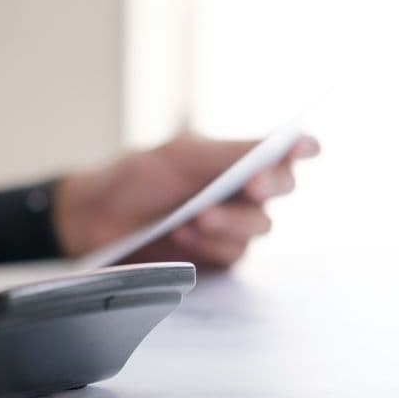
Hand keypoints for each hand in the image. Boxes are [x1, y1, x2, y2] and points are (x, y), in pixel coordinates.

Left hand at [53, 132, 318, 268]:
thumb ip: (233, 152)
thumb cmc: (133, 178)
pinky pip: (233, 255)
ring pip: (259, 227)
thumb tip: (287, 140)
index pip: (281, 151)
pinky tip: (182, 236)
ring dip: (229, 222)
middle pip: (280, 190)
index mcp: (235, 157)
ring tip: (192, 218)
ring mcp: (230, 225)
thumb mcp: (181, 157)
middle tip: (248, 187)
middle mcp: (240, 190)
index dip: (300, 149)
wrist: (92, 219)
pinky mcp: (215, 257)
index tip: (306, 148)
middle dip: (265, 188)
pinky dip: (209, 246)